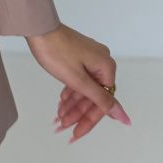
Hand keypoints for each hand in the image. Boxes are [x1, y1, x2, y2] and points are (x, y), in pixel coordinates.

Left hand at [24, 21, 130, 141]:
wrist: (39, 28)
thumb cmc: (57, 53)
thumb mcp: (78, 80)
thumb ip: (100, 99)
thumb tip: (123, 116)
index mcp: (106, 68)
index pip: (102, 102)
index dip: (89, 120)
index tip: (76, 134)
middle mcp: (102, 63)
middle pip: (93, 96)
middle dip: (77, 113)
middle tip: (61, 127)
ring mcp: (90, 58)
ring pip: (84, 88)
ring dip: (72, 104)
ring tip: (58, 118)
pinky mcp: (79, 56)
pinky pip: (79, 79)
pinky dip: (70, 91)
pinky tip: (61, 102)